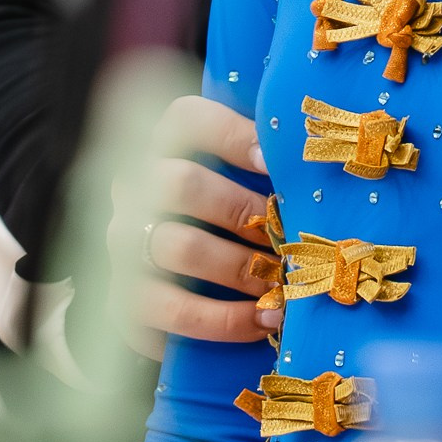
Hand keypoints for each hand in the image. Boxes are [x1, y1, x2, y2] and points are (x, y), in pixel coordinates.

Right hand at [110, 92, 275, 358]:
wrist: (169, 280)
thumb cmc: (222, 215)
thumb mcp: (235, 180)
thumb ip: (263, 170)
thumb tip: (319, 176)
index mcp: (164, 145)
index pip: (186, 120)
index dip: (232, 135)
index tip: (274, 162)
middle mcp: (135, 188)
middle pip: (181, 184)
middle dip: (242, 211)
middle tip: (286, 236)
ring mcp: (124, 244)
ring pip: (176, 248)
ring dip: (238, 269)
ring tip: (282, 285)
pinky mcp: (123, 298)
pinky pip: (168, 312)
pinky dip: (220, 321)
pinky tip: (259, 321)